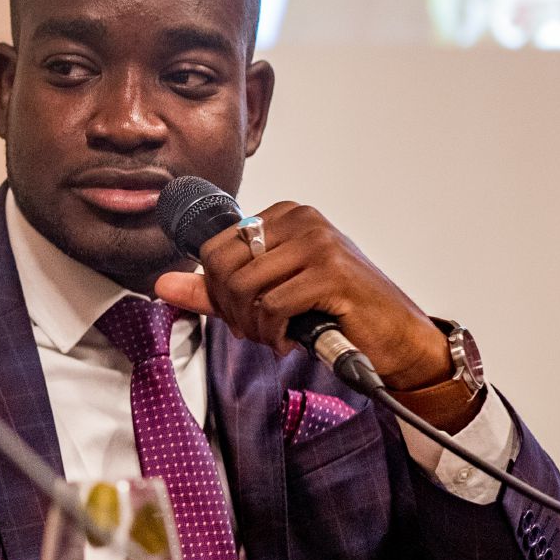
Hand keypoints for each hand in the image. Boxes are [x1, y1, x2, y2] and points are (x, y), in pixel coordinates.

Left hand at [152, 201, 451, 391]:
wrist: (398, 339)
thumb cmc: (338, 313)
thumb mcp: (270, 295)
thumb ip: (215, 290)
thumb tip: (162, 285)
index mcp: (284, 216)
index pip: (214, 248)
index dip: (217, 290)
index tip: (241, 314)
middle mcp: (301, 221)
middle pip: (224, 266)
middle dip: (230, 309)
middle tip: (255, 330)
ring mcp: (319, 243)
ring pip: (245, 287)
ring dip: (250, 326)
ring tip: (272, 337)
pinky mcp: (331, 274)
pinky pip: (271, 306)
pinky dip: (271, 334)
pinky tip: (288, 343)